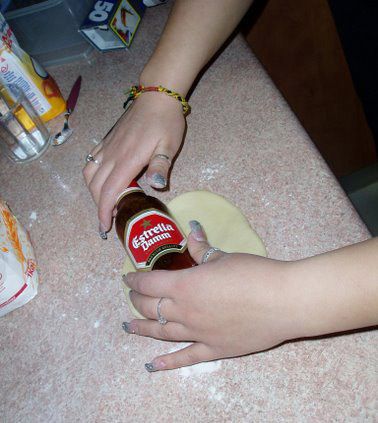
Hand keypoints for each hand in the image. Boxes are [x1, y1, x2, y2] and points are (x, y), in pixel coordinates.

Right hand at [83, 92, 184, 234]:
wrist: (156, 96)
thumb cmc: (166, 123)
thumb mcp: (169, 146)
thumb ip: (160, 166)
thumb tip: (154, 187)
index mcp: (128, 160)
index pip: (110, 191)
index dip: (105, 211)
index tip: (104, 227)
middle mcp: (112, 155)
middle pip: (96, 186)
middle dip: (99, 206)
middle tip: (109, 219)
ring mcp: (107, 147)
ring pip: (89, 174)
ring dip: (93, 192)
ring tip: (105, 201)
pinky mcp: (106, 141)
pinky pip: (91, 161)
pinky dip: (91, 176)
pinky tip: (101, 180)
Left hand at [123, 221, 300, 370]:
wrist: (282, 300)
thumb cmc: (253, 273)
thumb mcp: (224, 256)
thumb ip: (202, 247)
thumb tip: (192, 229)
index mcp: (185, 285)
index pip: (149, 283)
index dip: (135, 280)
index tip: (127, 278)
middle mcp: (185, 311)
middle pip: (150, 307)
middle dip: (137, 300)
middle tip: (132, 296)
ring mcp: (198, 333)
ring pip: (161, 332)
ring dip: (142, 328)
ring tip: (128, 326)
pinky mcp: (214, 349)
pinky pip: (186, 357)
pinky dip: (167, 362)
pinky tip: (153, 365)